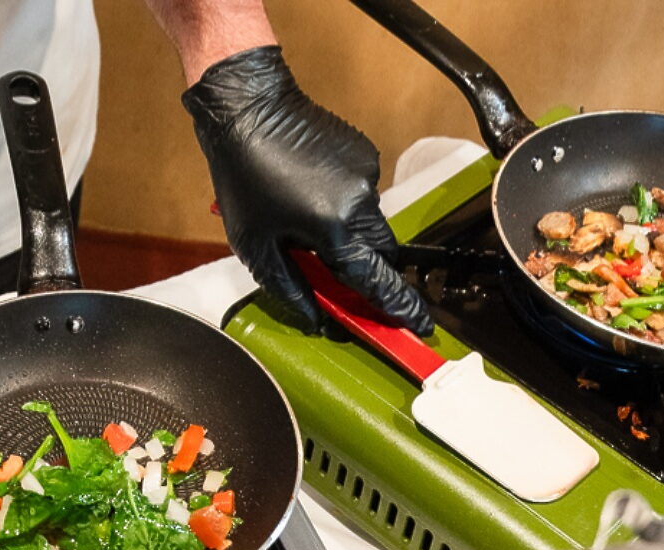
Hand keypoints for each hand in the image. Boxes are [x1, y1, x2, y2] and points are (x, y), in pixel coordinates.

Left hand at [183, 46, 432, 334]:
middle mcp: (361, 202)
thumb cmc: (243, 175)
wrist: (249, 108)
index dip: (398, 307)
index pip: (377, 279)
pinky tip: (306, 189)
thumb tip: (318, 319)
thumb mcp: (254, 244)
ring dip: (346, 232)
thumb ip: (289, 287)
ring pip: (370, 222)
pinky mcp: (364, 153)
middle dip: (363, 267)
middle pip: (380, 252)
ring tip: (299, 216)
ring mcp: (367, 174)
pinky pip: (361, 192)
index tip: (420, 327)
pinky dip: (340, 202)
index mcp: (335, 228)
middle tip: (333, 273)